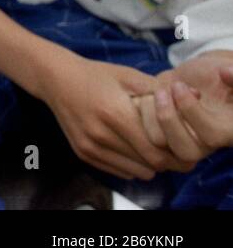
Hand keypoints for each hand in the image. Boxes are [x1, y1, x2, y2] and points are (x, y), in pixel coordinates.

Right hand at [41, 53, 187, 179]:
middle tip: (171, 149)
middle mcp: (100, 134)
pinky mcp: (82, 152)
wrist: (55, 78)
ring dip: (148, 165)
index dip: (173, 152)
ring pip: (134, 172)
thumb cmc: (94, 75)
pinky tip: (132, 148)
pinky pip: (117, 171)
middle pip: (147, 165)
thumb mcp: (128, 75)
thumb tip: (190, 97)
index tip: (180, 144)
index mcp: (115, 114)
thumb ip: (158, 90)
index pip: (155, 151)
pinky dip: (131, 165)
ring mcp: (90, 146)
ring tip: (151, 148)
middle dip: (165, 161)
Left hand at [135, 56, 232, 164]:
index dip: (191, 111)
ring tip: (157, 91)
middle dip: (168, 117)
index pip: (212, 135)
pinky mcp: (162, 139)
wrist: (195, 78)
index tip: (178, 85)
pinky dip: (139, 113)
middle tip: (163, 90)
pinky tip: (146, 97)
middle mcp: (206, 146)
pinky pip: (142, 136)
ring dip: (152, 112)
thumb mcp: (227, 71)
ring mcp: (183, 144)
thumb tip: (228, 72)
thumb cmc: (216, 75)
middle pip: (185, 151)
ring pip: (159, 143)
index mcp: (228, 132)